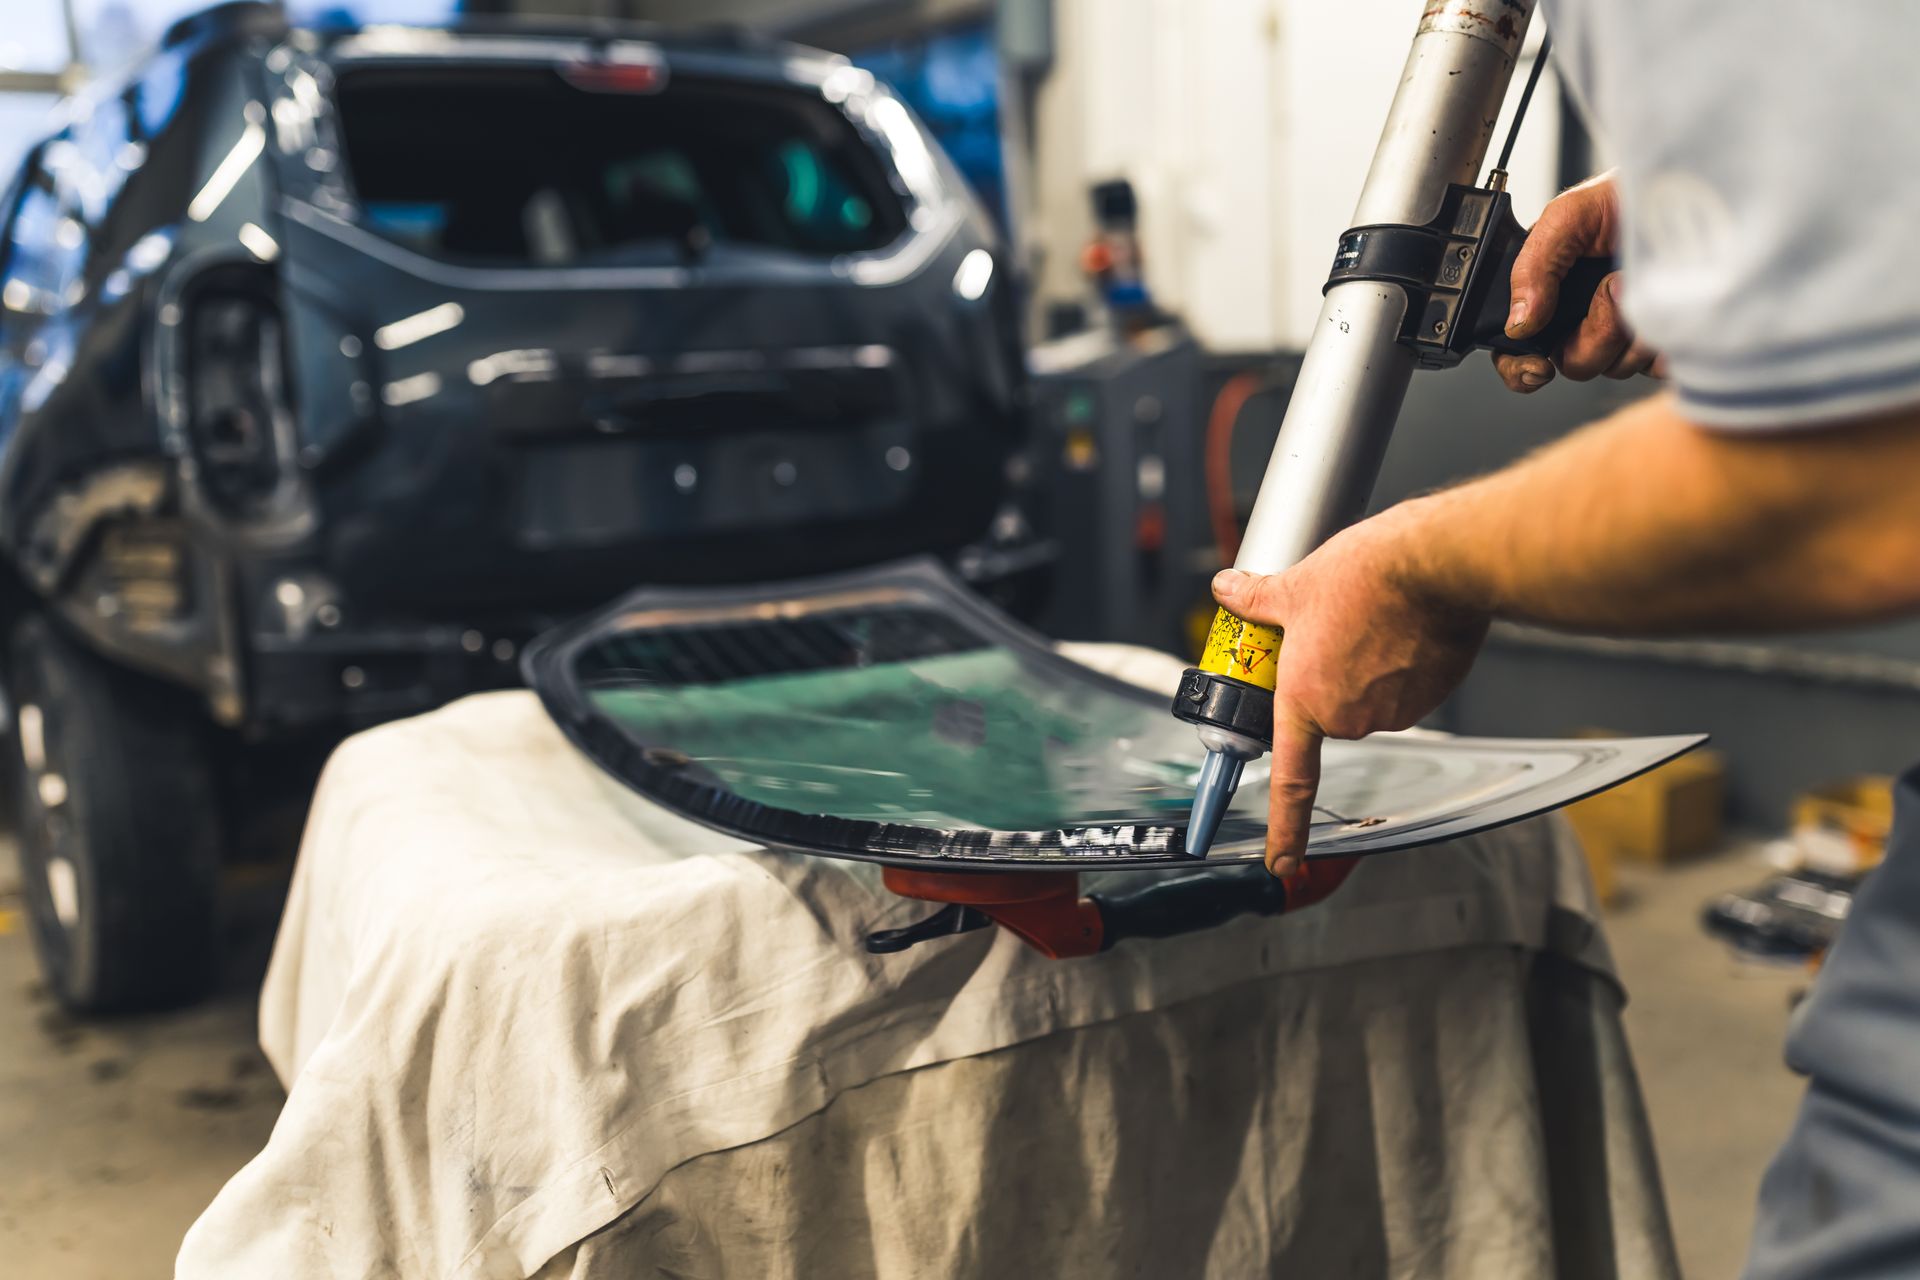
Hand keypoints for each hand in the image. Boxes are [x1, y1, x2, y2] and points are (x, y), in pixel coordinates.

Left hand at [1211, 505, 1488, 875]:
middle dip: (1332, 677)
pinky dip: (1404, 662)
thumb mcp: (1295, 586)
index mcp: (1306, 702)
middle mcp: (1349, 717)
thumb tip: (1227, 589)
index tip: (1280, 864)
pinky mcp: (1432, 695)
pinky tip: (1404, 627)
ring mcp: (1395, 711)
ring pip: (1373, 696)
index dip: (1285, 831)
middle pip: (1333, 710)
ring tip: (1374, 620)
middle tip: (1337, 629)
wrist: (1434, 564)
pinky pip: (1409, 686)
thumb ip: (1257, 600)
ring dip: (1370, 667)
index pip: (1292, 782)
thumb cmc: (1364, 577)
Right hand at [1495, 172, 1662, 391]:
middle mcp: (1584, 319)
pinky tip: (1671, 305)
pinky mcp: (1667, 338)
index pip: (1518, 351)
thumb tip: (1519, 323)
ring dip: (1631, 330)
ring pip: (1615, 367)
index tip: (1538, 367)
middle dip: (1593, 334)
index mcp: (1548, 295)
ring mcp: (1627, 332)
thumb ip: (1532, 267)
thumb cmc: (1628, 193)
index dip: (1519, 367)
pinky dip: (1665, 343)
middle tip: (1614, 288)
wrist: (1693, 185)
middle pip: (1573, 363)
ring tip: (1645, 279)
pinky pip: (1660, 367)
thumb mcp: (1567, 216)